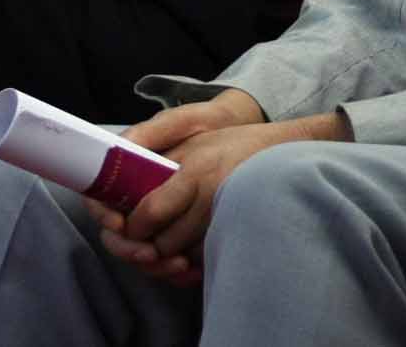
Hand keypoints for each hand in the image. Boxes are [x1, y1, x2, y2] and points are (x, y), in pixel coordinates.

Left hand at [95, 102, 341, 277]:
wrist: (283, 151)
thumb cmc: (233, 144)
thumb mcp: (192, 142)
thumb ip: (156, 164)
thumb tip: (122, 190)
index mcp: (194, 172)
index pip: (149, 213)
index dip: (131, 227)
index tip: (126, 226)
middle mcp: (211, 198)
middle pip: (163, 244)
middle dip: (146, 248)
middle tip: (141, 241)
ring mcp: (227, 219)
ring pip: (183, 258)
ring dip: (167, 259)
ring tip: (162, 247)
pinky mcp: (238, 232)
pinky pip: (204, 261)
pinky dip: (188, 264)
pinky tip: (184, 255)